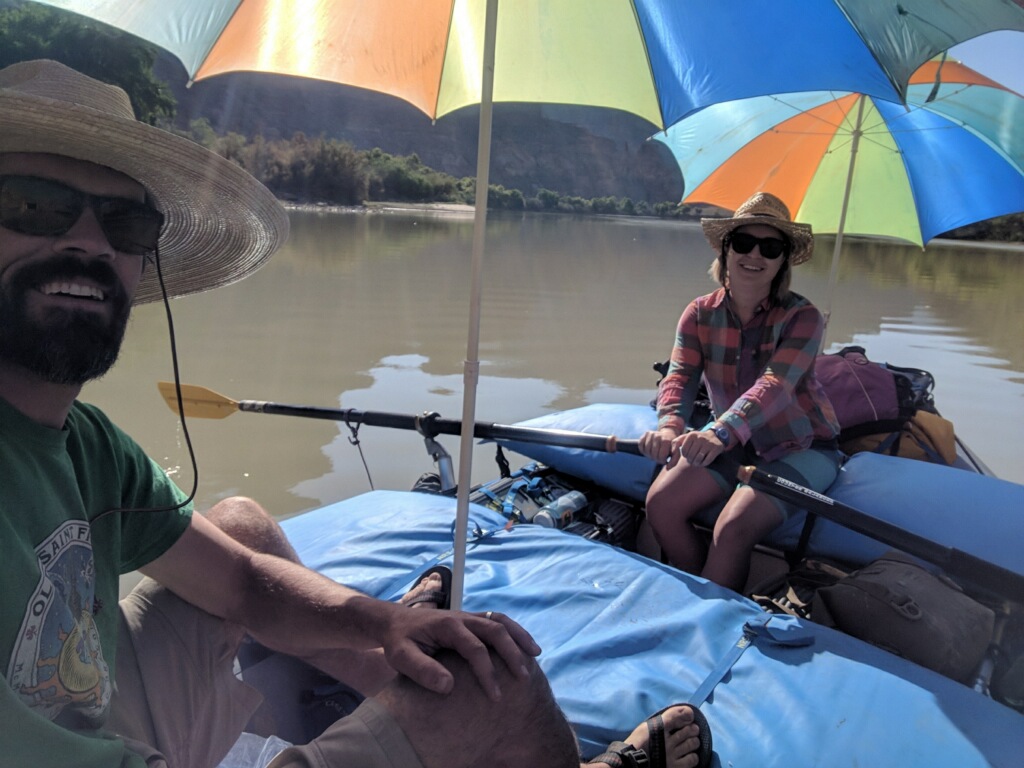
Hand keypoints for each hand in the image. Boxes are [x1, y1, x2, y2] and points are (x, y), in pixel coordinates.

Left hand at [378, 603, 539, 700]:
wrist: (394, 622)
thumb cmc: (398, 641)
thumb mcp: (400, 657)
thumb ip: (421, 670)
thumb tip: (449, 686)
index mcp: (447, 625)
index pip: (474, 648)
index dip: (487, 672)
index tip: (496, 696)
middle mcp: (462, 617)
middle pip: (495, 630)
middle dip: (512, 653)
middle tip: (523, 678)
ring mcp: (468, 617)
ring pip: (500, 621)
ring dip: (519, 636)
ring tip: (536, 654)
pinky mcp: (471, 620)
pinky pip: (497, 622)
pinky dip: (514, 631)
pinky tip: (523, 646)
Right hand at [638, 427, 678, 463]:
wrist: (668, 436)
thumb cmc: (671, 447)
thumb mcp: (676, 454)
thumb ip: (674, 461)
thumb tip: (667, 468)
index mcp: (666, 441)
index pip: (661, 456)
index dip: (662, 460)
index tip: (664, 460)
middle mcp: (658, 436)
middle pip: (653, 454)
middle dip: (656, 458)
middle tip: (659, 458)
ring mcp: (651, 433)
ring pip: (646, 450)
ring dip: (649, 454)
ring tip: (654, 454)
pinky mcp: (646, 433)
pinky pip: (640, 444)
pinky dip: (643, 449)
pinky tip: (649, 450)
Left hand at [671, 429, 725, 467]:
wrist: (715, 436)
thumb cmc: (697, 439)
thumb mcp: (687, 437)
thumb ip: (677, 441)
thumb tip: (671, 451)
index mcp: (691, 435)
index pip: (684, 450)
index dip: (685, 456)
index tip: (687, 456)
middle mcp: (700, 438)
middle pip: (691, 455)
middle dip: (690, 460)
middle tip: (692, 461)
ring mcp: (709, 443)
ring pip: (699, 458)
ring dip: (696, 463)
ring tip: (696, 463)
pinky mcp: (716, 448)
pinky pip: (707, 460)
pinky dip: (704, 464)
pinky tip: (703, 462)